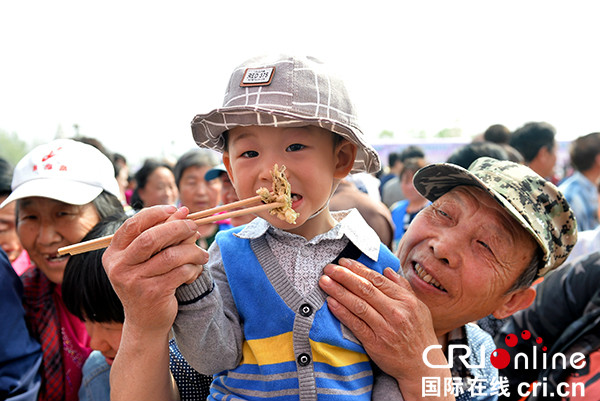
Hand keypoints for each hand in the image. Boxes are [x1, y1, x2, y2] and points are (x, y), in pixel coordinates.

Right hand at [103, 205, 207, 336]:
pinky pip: (181, 272)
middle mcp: (119, 267)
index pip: (133, 224)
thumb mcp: (149, 258)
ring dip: (192, 251)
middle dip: (178, 228)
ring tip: (201, 254)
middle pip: (152, 238)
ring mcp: (134, 282)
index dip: (156, 213)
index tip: (176, 209)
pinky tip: (196, 270)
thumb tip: (183, 210)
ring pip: (171, 255)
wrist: (145, 322)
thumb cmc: (149, 282)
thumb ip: (162, 234)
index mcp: (113, 253)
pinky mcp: (153, 293)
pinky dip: (193, 268)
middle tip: (195, 227)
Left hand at [319, 258, 452, 399]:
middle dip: (344, 276)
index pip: (377, 279)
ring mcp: (385, 328)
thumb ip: (403, 287)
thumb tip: (387, 270)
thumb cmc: (419, 334)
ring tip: (324, 281)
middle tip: (328, 268)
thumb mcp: (419, 307)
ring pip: (358, 305)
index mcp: (406, 301)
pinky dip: (342, 312)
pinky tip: (331, 302)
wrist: (423, 366)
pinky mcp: (375, 343)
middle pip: (365, 289)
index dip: (358, 269)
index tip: (343, 262)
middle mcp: (396, 312)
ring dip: (339, 291)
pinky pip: (355, 324)